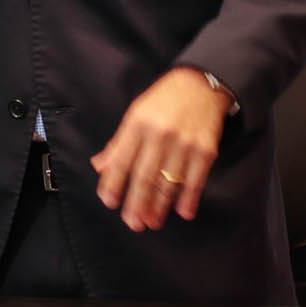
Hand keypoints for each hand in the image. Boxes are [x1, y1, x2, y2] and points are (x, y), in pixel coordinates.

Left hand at [90, 68, 230, 231]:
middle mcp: (160, 134)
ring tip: (152, 222)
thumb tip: (100, 167)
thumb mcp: (135, 115)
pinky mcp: (205, 149)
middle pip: (145, 175)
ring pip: (169, 181)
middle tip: (132, 223)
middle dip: (137, 202)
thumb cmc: (163, 101)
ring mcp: (184, 142)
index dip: (113, 183)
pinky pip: (195, 178)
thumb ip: (118, 143)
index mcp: (137, 124)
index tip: (109, 202)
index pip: (120, 159)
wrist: (201, 84)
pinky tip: (183, 212)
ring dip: (160, 205)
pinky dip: (189, 197)